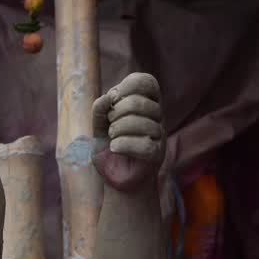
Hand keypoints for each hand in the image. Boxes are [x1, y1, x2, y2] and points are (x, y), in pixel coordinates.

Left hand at [92, 72, 165, 191]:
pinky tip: (115, 148)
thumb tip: (108, 97)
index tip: (114, 98)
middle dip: (117, 112)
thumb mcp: (99, 126)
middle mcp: (156, 117)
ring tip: (112, 138)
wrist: (115, 176)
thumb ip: (100, 110)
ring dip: (117, 130)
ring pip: (141, 122)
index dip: (130, 84)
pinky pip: (143, 144)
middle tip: (110, 125)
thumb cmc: (110, 148)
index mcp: (145, 104)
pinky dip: (123, 145)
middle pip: (139, 102)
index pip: (147, 82)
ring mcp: (159, 135)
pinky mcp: (157, 154)